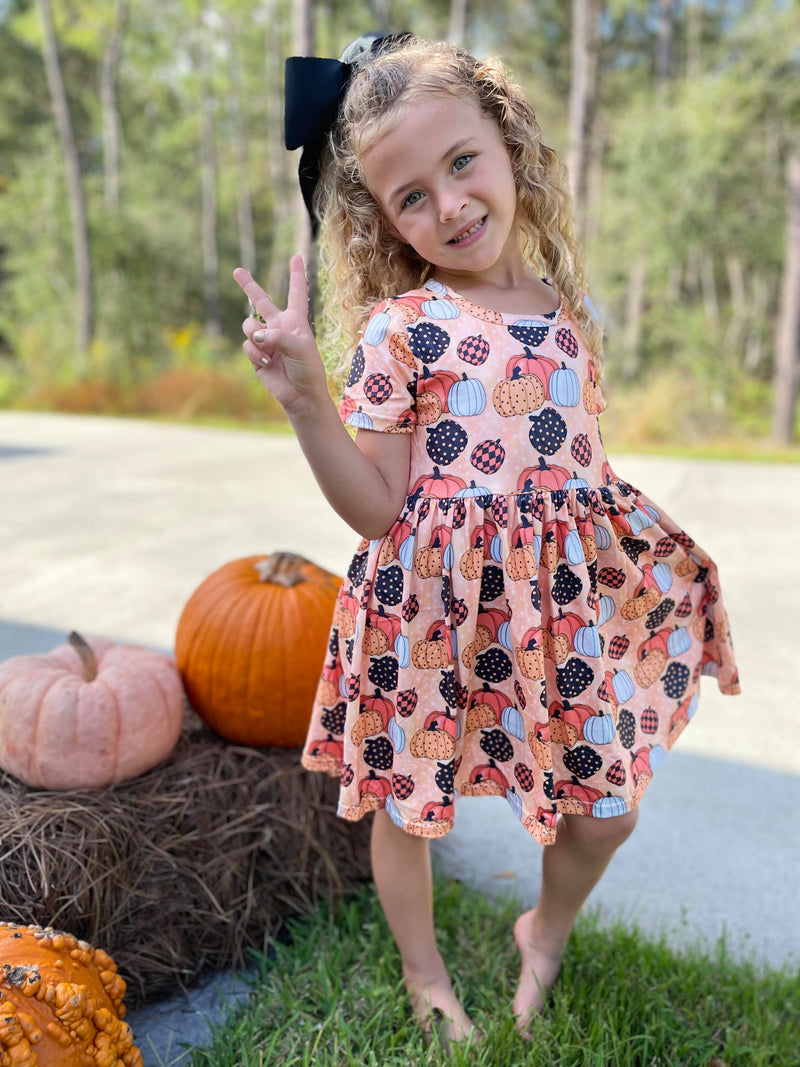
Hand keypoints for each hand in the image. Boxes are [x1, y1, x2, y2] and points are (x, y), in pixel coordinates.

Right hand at [233, 254, 326, 413]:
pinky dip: (256, 353)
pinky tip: (268, 363)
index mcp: (296, 320)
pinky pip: (247, 345)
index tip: (296, 257)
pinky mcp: (255, 354)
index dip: (297, 275)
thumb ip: (277, 336)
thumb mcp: (299, 347)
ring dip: (256, 336)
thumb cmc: (307, 369)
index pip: (297, 293)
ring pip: (248, 325)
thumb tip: (255, 335)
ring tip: (269, 351)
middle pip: (261, 301)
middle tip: (237, 271)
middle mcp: (279, 326)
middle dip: (248, 285)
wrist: (300, 394)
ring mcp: (265, 340)